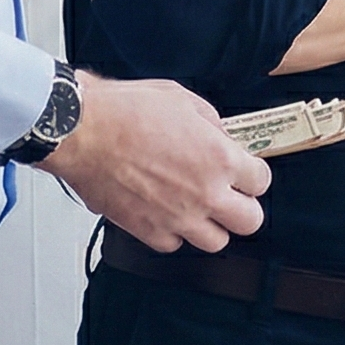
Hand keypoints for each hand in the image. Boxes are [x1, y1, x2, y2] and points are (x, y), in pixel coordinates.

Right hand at [41, 72, 270, 252]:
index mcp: (220, 159)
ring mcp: (178, 218)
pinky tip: (166, 213)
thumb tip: (222, 137)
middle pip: (250, 221)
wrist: (83, 131)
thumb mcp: (184, 100)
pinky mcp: (148, 231)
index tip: (244, 171)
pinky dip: (174, 232)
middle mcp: (205, 194)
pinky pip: (174, 244)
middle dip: (244, 207)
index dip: (253, 174)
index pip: (261, 182)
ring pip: (217, 242)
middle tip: (230, 195)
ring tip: (199, 208)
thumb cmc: (126, 111)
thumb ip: (212, 124)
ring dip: (212, 225)